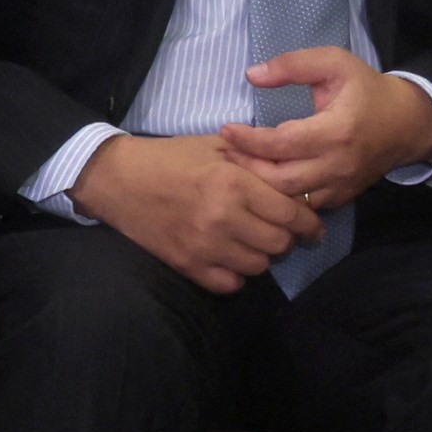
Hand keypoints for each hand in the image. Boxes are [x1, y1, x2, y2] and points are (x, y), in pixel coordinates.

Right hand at [72, 132, 321, 293]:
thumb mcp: (218, 146)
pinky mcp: (186, 265)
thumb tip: (298, 171)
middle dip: (288, 238)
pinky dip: (237, 275)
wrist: (118, 180)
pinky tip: (233, 258)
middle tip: (283, 231)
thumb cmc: (172, 157)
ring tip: (255, 242)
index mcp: (234, 184)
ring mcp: (204, 246)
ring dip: (263, 256)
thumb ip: (258, 160)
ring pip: (259, 266)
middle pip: (280, 243)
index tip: (313, 226)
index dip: (309, 223)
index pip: (291, 214)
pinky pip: (230, 285)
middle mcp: (223, 218)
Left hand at [219, 47, 431, 211]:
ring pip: (290, 199)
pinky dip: (280, 198)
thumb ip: (293, 65)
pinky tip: (264, 183)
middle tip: (226, 152)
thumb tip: (252, 75)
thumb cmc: (366, 90)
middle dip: (247, 167)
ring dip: (260, 186)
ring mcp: (341, 185)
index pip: (282, 143)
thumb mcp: (334, 64)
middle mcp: (338, 164)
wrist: (407, 124)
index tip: (226, 129)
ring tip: (239, 168)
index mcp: (337, 130)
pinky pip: (303, 206)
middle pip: (280, 179)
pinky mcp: (341, 197)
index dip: (248, 140)